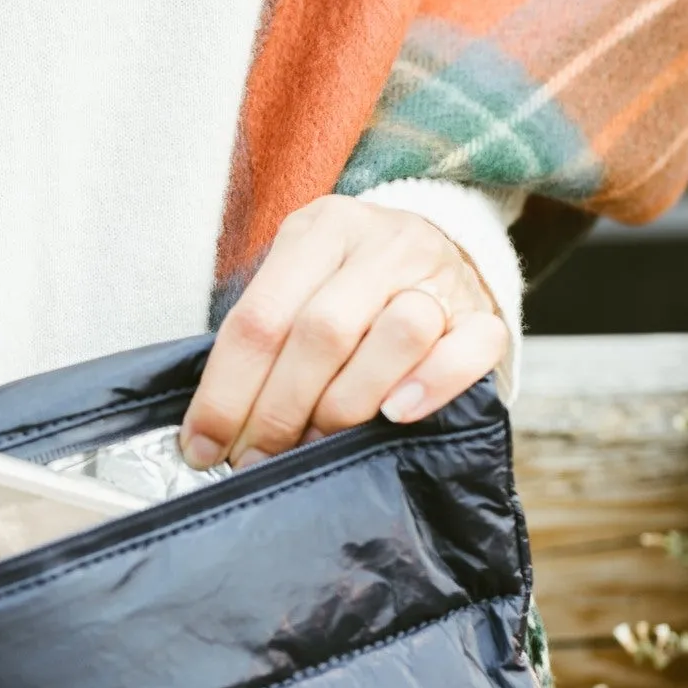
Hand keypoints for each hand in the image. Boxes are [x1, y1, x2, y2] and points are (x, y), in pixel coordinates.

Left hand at [181, 196, 506, 468]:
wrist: (441, 243)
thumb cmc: (346, 281)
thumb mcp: (294, 279)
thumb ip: (261, 335)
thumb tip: (209, 428)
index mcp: (320, 229)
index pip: (259, 317)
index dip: (224, 392)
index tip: (202, 447)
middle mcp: (382, 244)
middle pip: (322, 332)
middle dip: (277, 411)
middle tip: (254, 458)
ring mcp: (440, 276)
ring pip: (397, 336)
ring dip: (345, 404)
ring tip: (314, 441)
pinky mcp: (484, 313)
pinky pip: (470, 349)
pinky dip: (431, 386)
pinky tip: (394, 415)